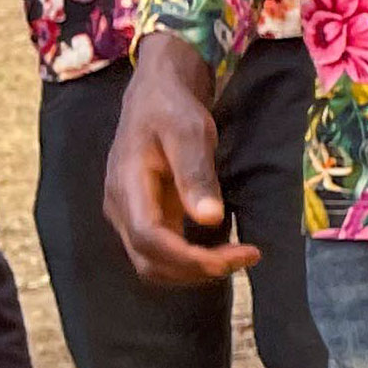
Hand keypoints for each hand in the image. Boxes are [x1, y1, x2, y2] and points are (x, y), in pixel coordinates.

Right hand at [104, 33, 254, 284]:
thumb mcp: (189, 133)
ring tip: (238, 257)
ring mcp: (130, 215)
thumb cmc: (172, 110)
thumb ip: (196, 174)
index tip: (233, 258)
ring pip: (153, 264)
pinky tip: (221, 252)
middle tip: (246, 257)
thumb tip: (210, 219)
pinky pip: (161, 252)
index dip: (189, 258)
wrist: (156, 96)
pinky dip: (190, 261)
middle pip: (149, 261)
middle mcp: (121, 208)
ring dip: (193, 271)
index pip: (150, 239)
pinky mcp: (144, 217)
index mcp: (127, 187)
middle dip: (196, 270)